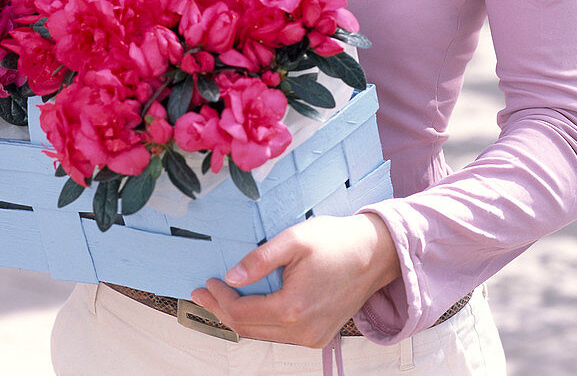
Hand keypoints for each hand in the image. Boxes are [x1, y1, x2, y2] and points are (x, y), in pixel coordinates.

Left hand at [190, 213, 398, 348]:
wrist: (374, 254)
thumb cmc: (336, 241)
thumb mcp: (293, 239)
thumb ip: (259, 260)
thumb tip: (232, 277)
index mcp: (292, 309)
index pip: (242, 313)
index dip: (219, 299)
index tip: (207, 282)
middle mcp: (302, 331)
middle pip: (249, 328)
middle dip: (222, 310)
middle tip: (202, 295)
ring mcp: (312, 337)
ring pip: (264, 334)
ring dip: (240, 317)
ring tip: (220, 299)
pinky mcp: (319, 335)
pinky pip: (280, 334)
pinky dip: (261, 322)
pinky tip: (250, 305)